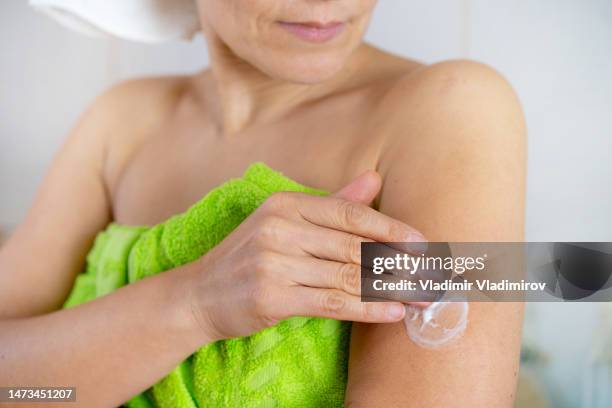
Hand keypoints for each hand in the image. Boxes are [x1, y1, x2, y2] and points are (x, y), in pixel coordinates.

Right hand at [186, 170, 427, 341]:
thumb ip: (333, 202)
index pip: (349, 213)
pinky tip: (393, 312)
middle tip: (432, 276)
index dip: (390, 228)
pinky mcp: (272, 297)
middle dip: (398, 263)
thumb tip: (374, 179)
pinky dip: (367, 308)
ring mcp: (274, 263)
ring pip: (347, 276)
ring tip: (421, 297)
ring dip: (390, 289)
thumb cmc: (249, 256)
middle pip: (354, 246)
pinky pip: (332, 303)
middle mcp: (280, 229)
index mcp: (286, 204)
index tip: (422, 242)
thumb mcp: (285, 221)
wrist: (200, 294)